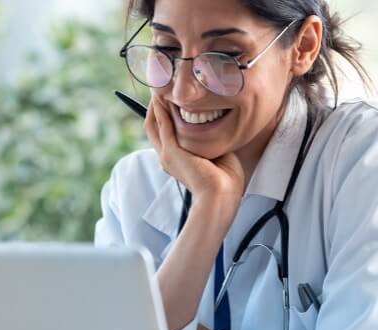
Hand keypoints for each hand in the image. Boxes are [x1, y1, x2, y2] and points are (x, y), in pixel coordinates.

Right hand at [145, 96, 244, 211]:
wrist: (222, 196)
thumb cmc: (225, 180)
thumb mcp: (217, 154)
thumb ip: (212, 140)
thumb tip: (219, 124)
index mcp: (176, 159)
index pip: (163, 131)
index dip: (162, 113)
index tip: (170, 96)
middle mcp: (167, 157)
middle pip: (152, 124)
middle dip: (155, 104)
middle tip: (161, 85)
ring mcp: (167, 155)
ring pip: (154, 122)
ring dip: (155, 102)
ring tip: (160, 85)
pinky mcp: (171, 152)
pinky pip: (162, 124)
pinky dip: (161, 108)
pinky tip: (164, 95)